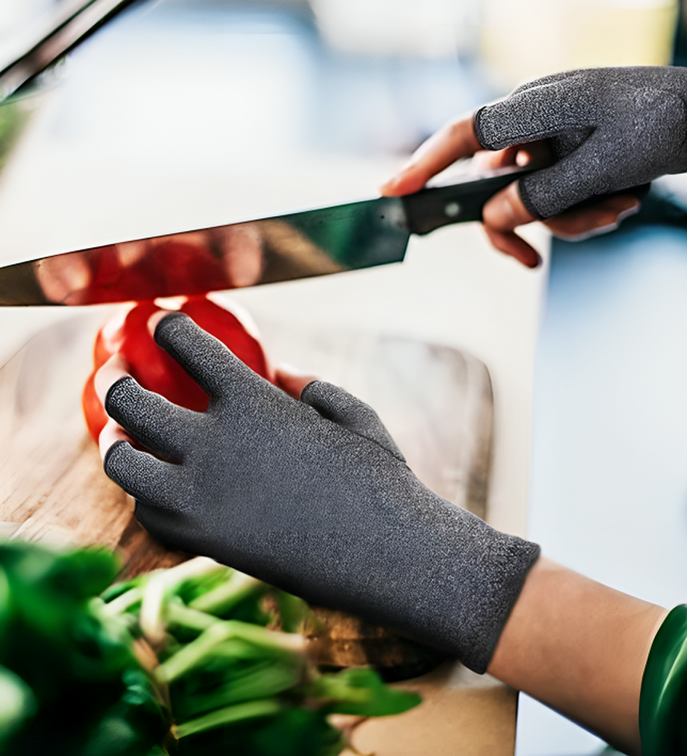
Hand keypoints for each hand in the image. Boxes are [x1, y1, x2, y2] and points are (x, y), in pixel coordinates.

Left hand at [98, 313, 538, 672]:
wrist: (384, 554)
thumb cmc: (379, 478)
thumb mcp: (353, 414)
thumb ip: (310, 386)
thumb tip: (281, 374)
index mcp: (250, 401)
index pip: (184, 343)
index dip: (166, 324)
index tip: (162, 321)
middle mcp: (211, 444)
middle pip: (128, 400)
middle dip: (114, 376)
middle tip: (118, 369)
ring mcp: (198, 497)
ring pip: (120, 461)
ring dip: (113, 439)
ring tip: (117, 430)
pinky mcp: (200, 541)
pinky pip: (149, 512)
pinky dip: (146, 493)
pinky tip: (155, 483)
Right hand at [381, 113, 642, 267]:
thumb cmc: (659, 125)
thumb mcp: (598, 169)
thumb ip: (539, 198)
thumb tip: (493, 219)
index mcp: (534, 105)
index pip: (464, 136)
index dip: (424, 164)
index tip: (392, 191)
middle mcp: (534, 121)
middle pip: (495, 183)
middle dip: (522, 223)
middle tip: (527, 260)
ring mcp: (552, 140)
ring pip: (531, 197)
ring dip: (571, 218)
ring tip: (619, 209)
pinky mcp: (569, 155)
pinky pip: (555, 194)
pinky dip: (584, 209)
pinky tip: (623, 202)